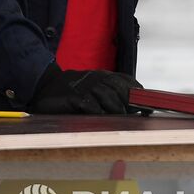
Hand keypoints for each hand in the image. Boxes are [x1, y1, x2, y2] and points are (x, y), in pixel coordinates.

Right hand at [27, 64, 142, 114]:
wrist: (46, 86)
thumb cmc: (73, 91)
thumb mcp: (93, 89)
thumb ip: (110, 94)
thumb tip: (133, 108)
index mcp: (102, 75)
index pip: (126, 80)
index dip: (138, 92)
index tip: (147, 105)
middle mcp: (95, 79)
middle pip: (119, 88)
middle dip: (130, 102)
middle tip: (137, 114)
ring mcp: (84, 87)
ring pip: (107, 96)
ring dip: (117, 108)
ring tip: (122, 117)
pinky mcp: (73, 97)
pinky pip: (90, 104)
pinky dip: (99, 111)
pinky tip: (103, 117)